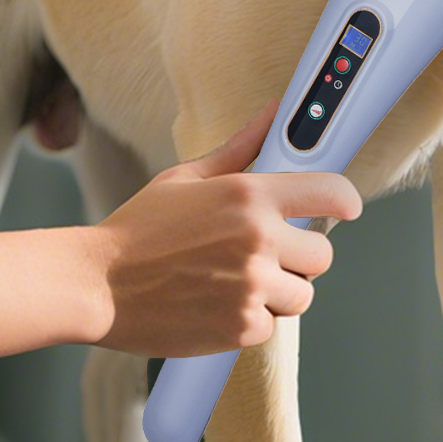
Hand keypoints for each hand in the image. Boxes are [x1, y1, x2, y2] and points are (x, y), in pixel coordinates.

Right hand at [88, 108, 359, 356]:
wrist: (96, 284)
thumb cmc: (138, 229)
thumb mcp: (187, 178)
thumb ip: (240, 148)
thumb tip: (273, 112)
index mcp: (248, 195)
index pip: (331, 193)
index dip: (344, 202)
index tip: (345, 208)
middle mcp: (257, 239)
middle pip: (323, 254)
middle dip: (300, 256)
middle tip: (266, 254)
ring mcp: (251, 287)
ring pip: (302, 296)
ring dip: (278, 293)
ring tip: (235, 281)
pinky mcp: (241, 328)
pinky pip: (271, 327)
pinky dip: (250, 321)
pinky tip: (216, 304)